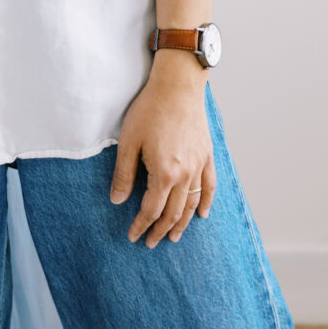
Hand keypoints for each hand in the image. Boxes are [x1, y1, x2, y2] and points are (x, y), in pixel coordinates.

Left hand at [109, 61, 215, 246]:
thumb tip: (118, 200)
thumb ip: (124, 175)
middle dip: (160, 230)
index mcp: (164, 173)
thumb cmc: (150, 110)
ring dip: (182, 223)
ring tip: (173, 237)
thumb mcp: (128, 143)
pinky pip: (209, 185)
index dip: (141, 225)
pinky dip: (206, 202)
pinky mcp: (207, 155)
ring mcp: (199, 165)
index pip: (151, 209)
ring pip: (192, 203)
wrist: (178, 87)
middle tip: (150, 242)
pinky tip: (201, 214)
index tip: (133, 236)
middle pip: (173, 212)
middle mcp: (185, 174)